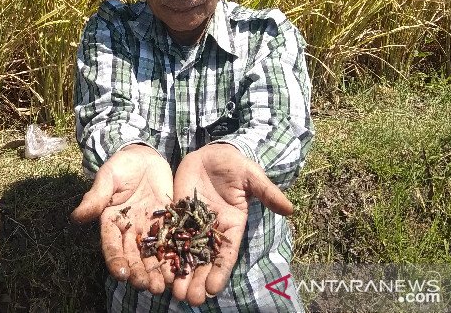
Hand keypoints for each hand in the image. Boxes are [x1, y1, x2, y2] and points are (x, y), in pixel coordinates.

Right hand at [71, 144, 173, 293]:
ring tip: (165, 286)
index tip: (121, 274)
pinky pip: (171, 241)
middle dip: (140, 272)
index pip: (112, 245)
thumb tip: (76, 217)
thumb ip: (96, 197)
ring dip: (157, 271)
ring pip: (152, 254)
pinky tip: (181, 269)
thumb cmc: (121, 165)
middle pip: (134, 255)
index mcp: (112, 221)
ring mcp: (149, 228)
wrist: (144, 156)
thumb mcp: (108, 177)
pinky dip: (175, 256)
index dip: (116, 260)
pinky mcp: (167, 222)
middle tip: (147, 287)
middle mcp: (130, 230)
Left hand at [171, 144, 292, 305]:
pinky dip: (165, 253)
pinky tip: (159, 269)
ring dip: (181, 273)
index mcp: (232, 225)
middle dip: (197, 280)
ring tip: (173, 293)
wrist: (210, 152)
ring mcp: (193, 224)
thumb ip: (267, 192)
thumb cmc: (234, 164)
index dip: (220, 271)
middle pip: (204, 260)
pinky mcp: (176, 215)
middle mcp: (212, 229)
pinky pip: (170, 236)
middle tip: (189, 300)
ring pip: (186, 253)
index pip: (226, 253)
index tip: (213, 289)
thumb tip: (291, 208)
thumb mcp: (251, 176)